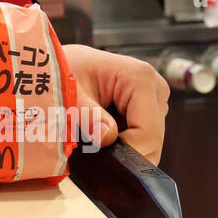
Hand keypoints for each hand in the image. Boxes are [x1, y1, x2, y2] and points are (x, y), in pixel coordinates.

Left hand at [61, 44, 169, 164]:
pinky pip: (141, 138)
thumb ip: (89, 116)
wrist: (62, 63)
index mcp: (140, 78)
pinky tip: (101, 132)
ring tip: (94, 135)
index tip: (100, 154)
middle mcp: (155, 88)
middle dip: (124, 152)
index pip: (148, 133)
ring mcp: (155, 100)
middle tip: (92, 147)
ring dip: (122, 148)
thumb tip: (107, 137)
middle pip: (152, 141)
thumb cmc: (65, 71)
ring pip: (149, 143)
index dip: (128, 152)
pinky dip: (122, 142)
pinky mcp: (149, 110)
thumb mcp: (70, 93)